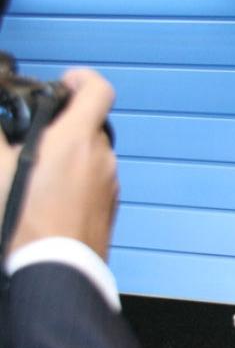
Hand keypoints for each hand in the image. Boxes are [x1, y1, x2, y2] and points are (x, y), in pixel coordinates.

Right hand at [4, 68, 118, 258]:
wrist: (55, 268)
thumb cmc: (26, 220)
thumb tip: (1, 130)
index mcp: (78, 138)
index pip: (99, 90)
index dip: (82, 79)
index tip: (64, 83)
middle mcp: (101, 157)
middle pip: (90, 125)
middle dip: (65, 125)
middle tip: (35, 137)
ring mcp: (109, 182)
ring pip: (91, 155)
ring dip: (69, 155)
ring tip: (36, 173)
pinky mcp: (109, 205)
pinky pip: (94, 181)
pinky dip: (76, 179)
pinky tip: (49, 198)